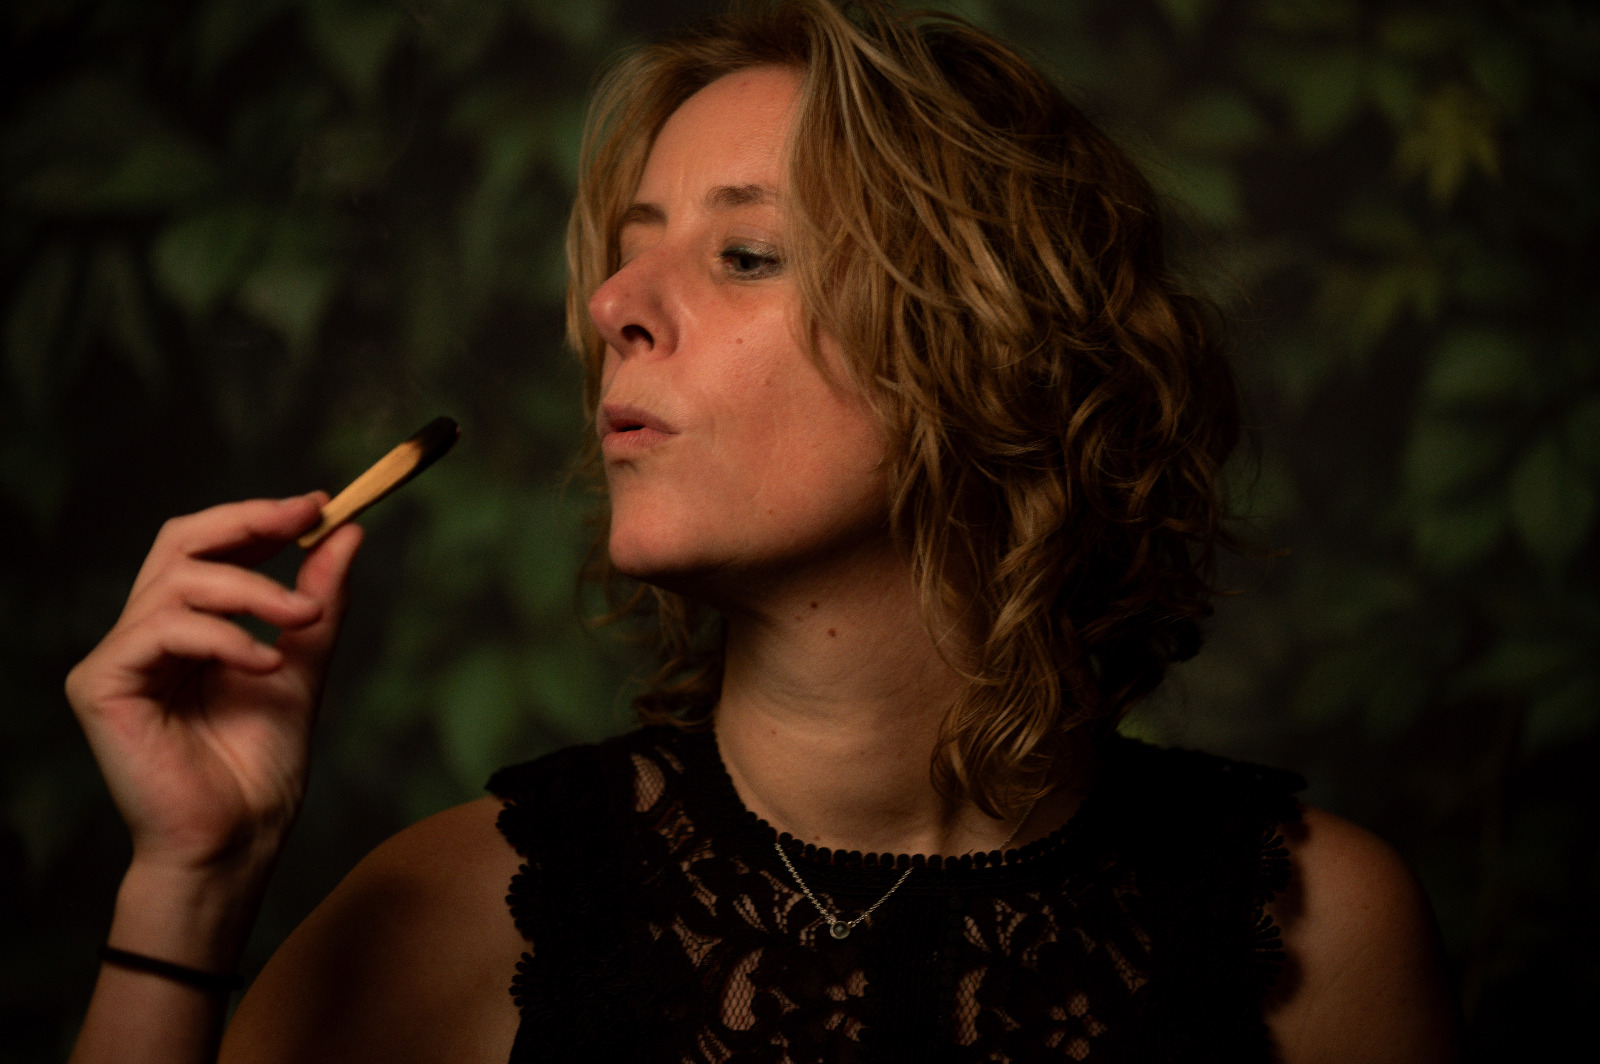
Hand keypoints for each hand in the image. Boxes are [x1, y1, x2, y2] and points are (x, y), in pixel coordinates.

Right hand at [66, 494, 362, 878]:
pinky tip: (264, 663)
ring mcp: (119, 658)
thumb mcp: (306, 663)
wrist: (239, 838)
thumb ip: (320, 599)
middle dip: (247, 522)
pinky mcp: (101, 685)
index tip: (318, 504)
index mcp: (189, 626)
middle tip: (305, 517)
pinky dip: (222, 637)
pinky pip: (161, 630)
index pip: (210, 547)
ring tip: (303, 618)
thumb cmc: (261, 766)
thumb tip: (347, 533)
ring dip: (252, 588)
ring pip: (177, 580)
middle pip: (180, 541)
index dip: (259, 517)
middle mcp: (147, 634)